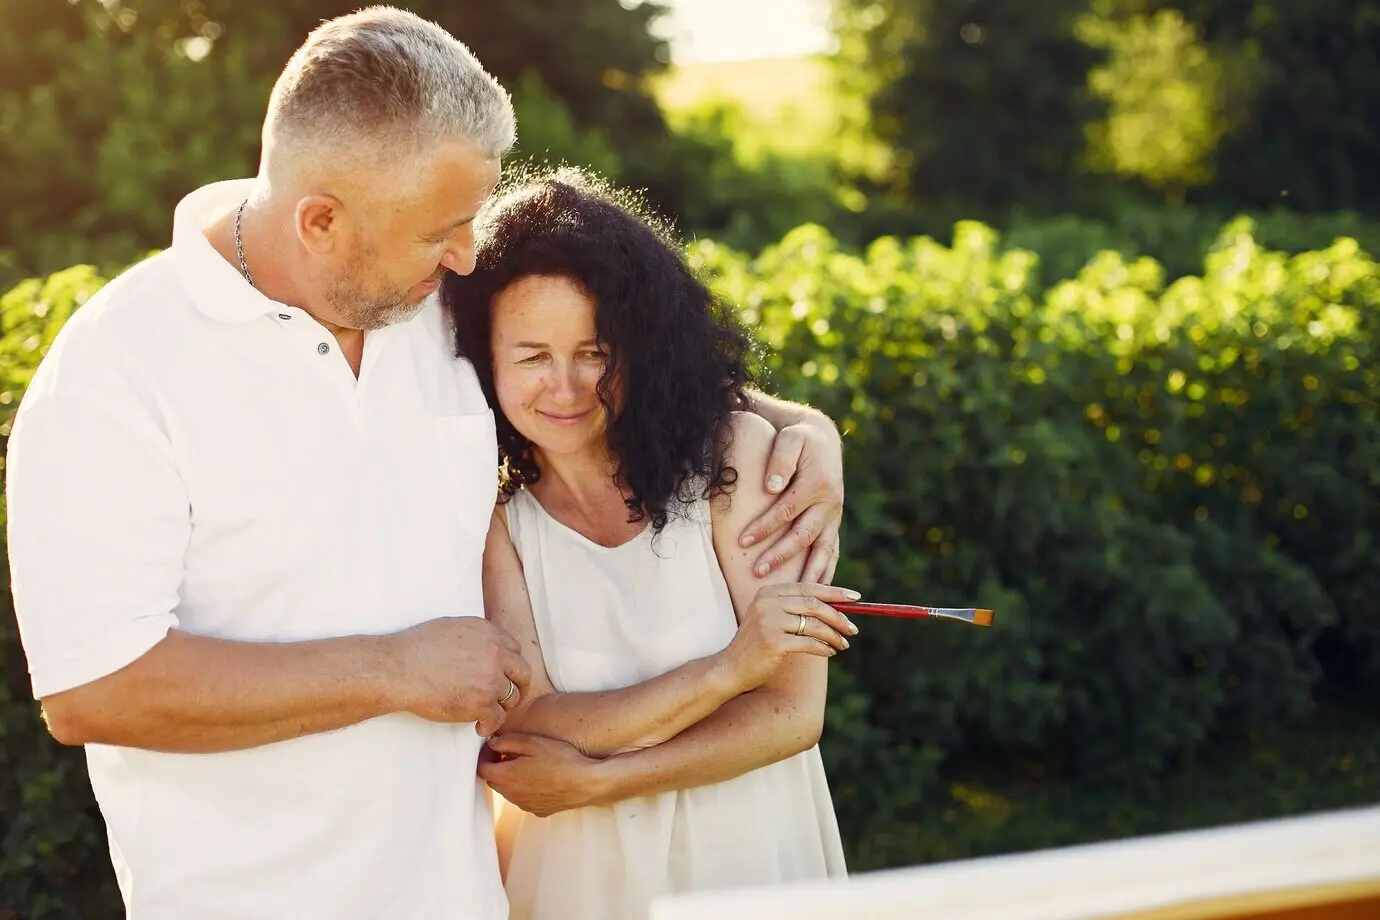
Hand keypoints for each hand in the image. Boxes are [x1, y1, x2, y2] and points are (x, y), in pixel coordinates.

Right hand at [390, 617, 531, 736]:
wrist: (398, 669)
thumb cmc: (416, 648)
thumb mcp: (452, 627)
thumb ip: (475, 637)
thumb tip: (482, 645)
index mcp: (488, 633)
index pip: (515, 650)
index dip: (509, 665)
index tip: (502, 676)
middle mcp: (495, 653)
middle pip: (523, 673)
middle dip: (517, 686)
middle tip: (506, 697)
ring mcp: (490, 679)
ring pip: (512, 698)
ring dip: (502, 707)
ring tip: (488, 713)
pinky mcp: (481, 703)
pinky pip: (497, 719)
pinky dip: (490, 726)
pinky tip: (480, 727)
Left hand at [479, 733, 606, 816]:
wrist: (586, 782)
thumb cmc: (561, 760)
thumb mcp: (532, 742)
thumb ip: (506, 741)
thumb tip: (492, 743)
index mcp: (506, 777)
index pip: (482, 768)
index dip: (485, 755)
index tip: (494, 747)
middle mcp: (511, 795)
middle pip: (494, 780)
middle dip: (498, 765)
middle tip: (510, 752)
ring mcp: (524, 805)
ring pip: (510, 790)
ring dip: (512, 777)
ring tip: (530, 763)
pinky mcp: (538, 810)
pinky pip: (525, 798)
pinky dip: (527, 788)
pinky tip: (542, 777)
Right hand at [718, 583, 860, 692]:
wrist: (731, 668)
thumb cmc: (757, 645)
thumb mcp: (772, 619)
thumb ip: (796, 609)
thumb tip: (836, 607)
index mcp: (768, 592)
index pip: (808, 587)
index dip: (835, 592)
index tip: (855, 598)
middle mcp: (767, 602)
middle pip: (813, 604)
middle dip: (838, 616)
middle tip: (853, 628)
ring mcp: (768, 621)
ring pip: (813, 624)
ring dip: (833, 635)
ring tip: (844, 643)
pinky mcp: (772, 642)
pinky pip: (808, 643)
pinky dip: (823, 648)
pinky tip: (830, 652)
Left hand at [739, 416, 844, 582]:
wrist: (823, 440)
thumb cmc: (800, 440)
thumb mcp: (791, 439)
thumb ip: (781, 459)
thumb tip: (771, 487)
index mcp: (818, 483)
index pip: (787, 510)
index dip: (765, 527)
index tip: (742, 541)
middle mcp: (830, 503)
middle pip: (803, 535)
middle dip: (780, 555)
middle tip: (757, 572)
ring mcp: (834, 516)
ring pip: (823, 550)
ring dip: (806, 573)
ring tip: (790, 593)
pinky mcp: (833, 524)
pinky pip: (831, 552)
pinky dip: (825, 572)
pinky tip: (816, 591)